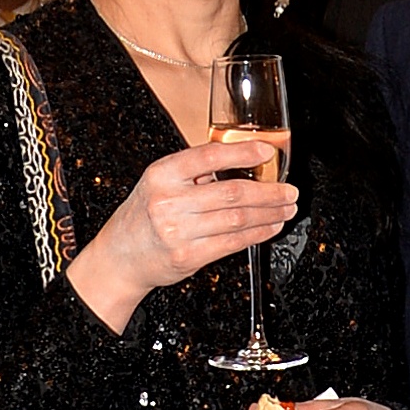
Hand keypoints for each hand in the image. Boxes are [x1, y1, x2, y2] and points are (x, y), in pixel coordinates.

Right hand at [69, 140, 296, 334]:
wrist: (120, 256)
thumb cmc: (144, 215)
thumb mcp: (160, 182)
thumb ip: (194, 172)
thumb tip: (243, 163)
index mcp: (162, 174)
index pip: (209, 156)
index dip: (243, 153)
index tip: (268, 152)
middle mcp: (168, 201)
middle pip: (232, 192)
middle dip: (269, 192)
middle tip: (290, 190)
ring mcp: (178, 231)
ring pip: (238, 218)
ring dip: (270, 213)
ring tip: (286, 208)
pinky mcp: (188, 256)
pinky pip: (233, 243)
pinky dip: (258, 234)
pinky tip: (271, 226)